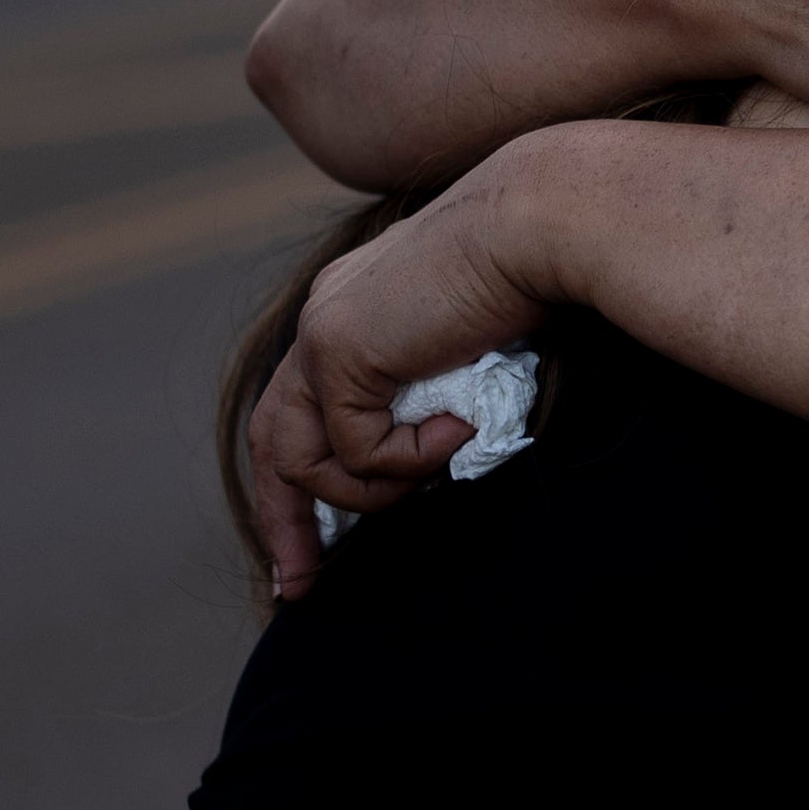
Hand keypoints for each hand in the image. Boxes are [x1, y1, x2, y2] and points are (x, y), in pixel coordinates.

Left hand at [242, 182, 558, 595]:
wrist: (537, 224)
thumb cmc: (530, 278)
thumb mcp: (464, 350)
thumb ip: (427, 394)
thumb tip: (428, 456)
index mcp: (348, 313)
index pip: (296, 411)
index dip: (296, 483)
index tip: (308, 550)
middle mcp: (322, 321)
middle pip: (270, 441)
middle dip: (284, 523)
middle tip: (302, 585)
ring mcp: (321, 334)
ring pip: (307, 460)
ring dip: (373, 487)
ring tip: (436, 460)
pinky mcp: (339, 350)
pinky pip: (359, 450)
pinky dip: (411, 458)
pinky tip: (457, 426)